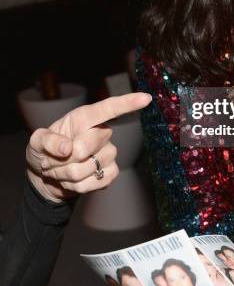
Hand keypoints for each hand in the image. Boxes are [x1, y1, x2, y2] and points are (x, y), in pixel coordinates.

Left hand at [26, 92, 151, 202]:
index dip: (128, 103)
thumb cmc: (45, 151)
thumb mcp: (36, 141)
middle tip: (52, 161)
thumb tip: (66, 148)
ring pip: (87, 168)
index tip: (145, 98)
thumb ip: (46, 140)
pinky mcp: (110, 172)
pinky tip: (72, 181)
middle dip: (61, 160)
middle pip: (84, 147)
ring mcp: (109, 152)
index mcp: (85, 118)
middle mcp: (101, 132)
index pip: (109, 108)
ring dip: (66, 175)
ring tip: (61, 170)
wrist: (47, 176)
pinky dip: (77, 187)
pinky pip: (95, 182)